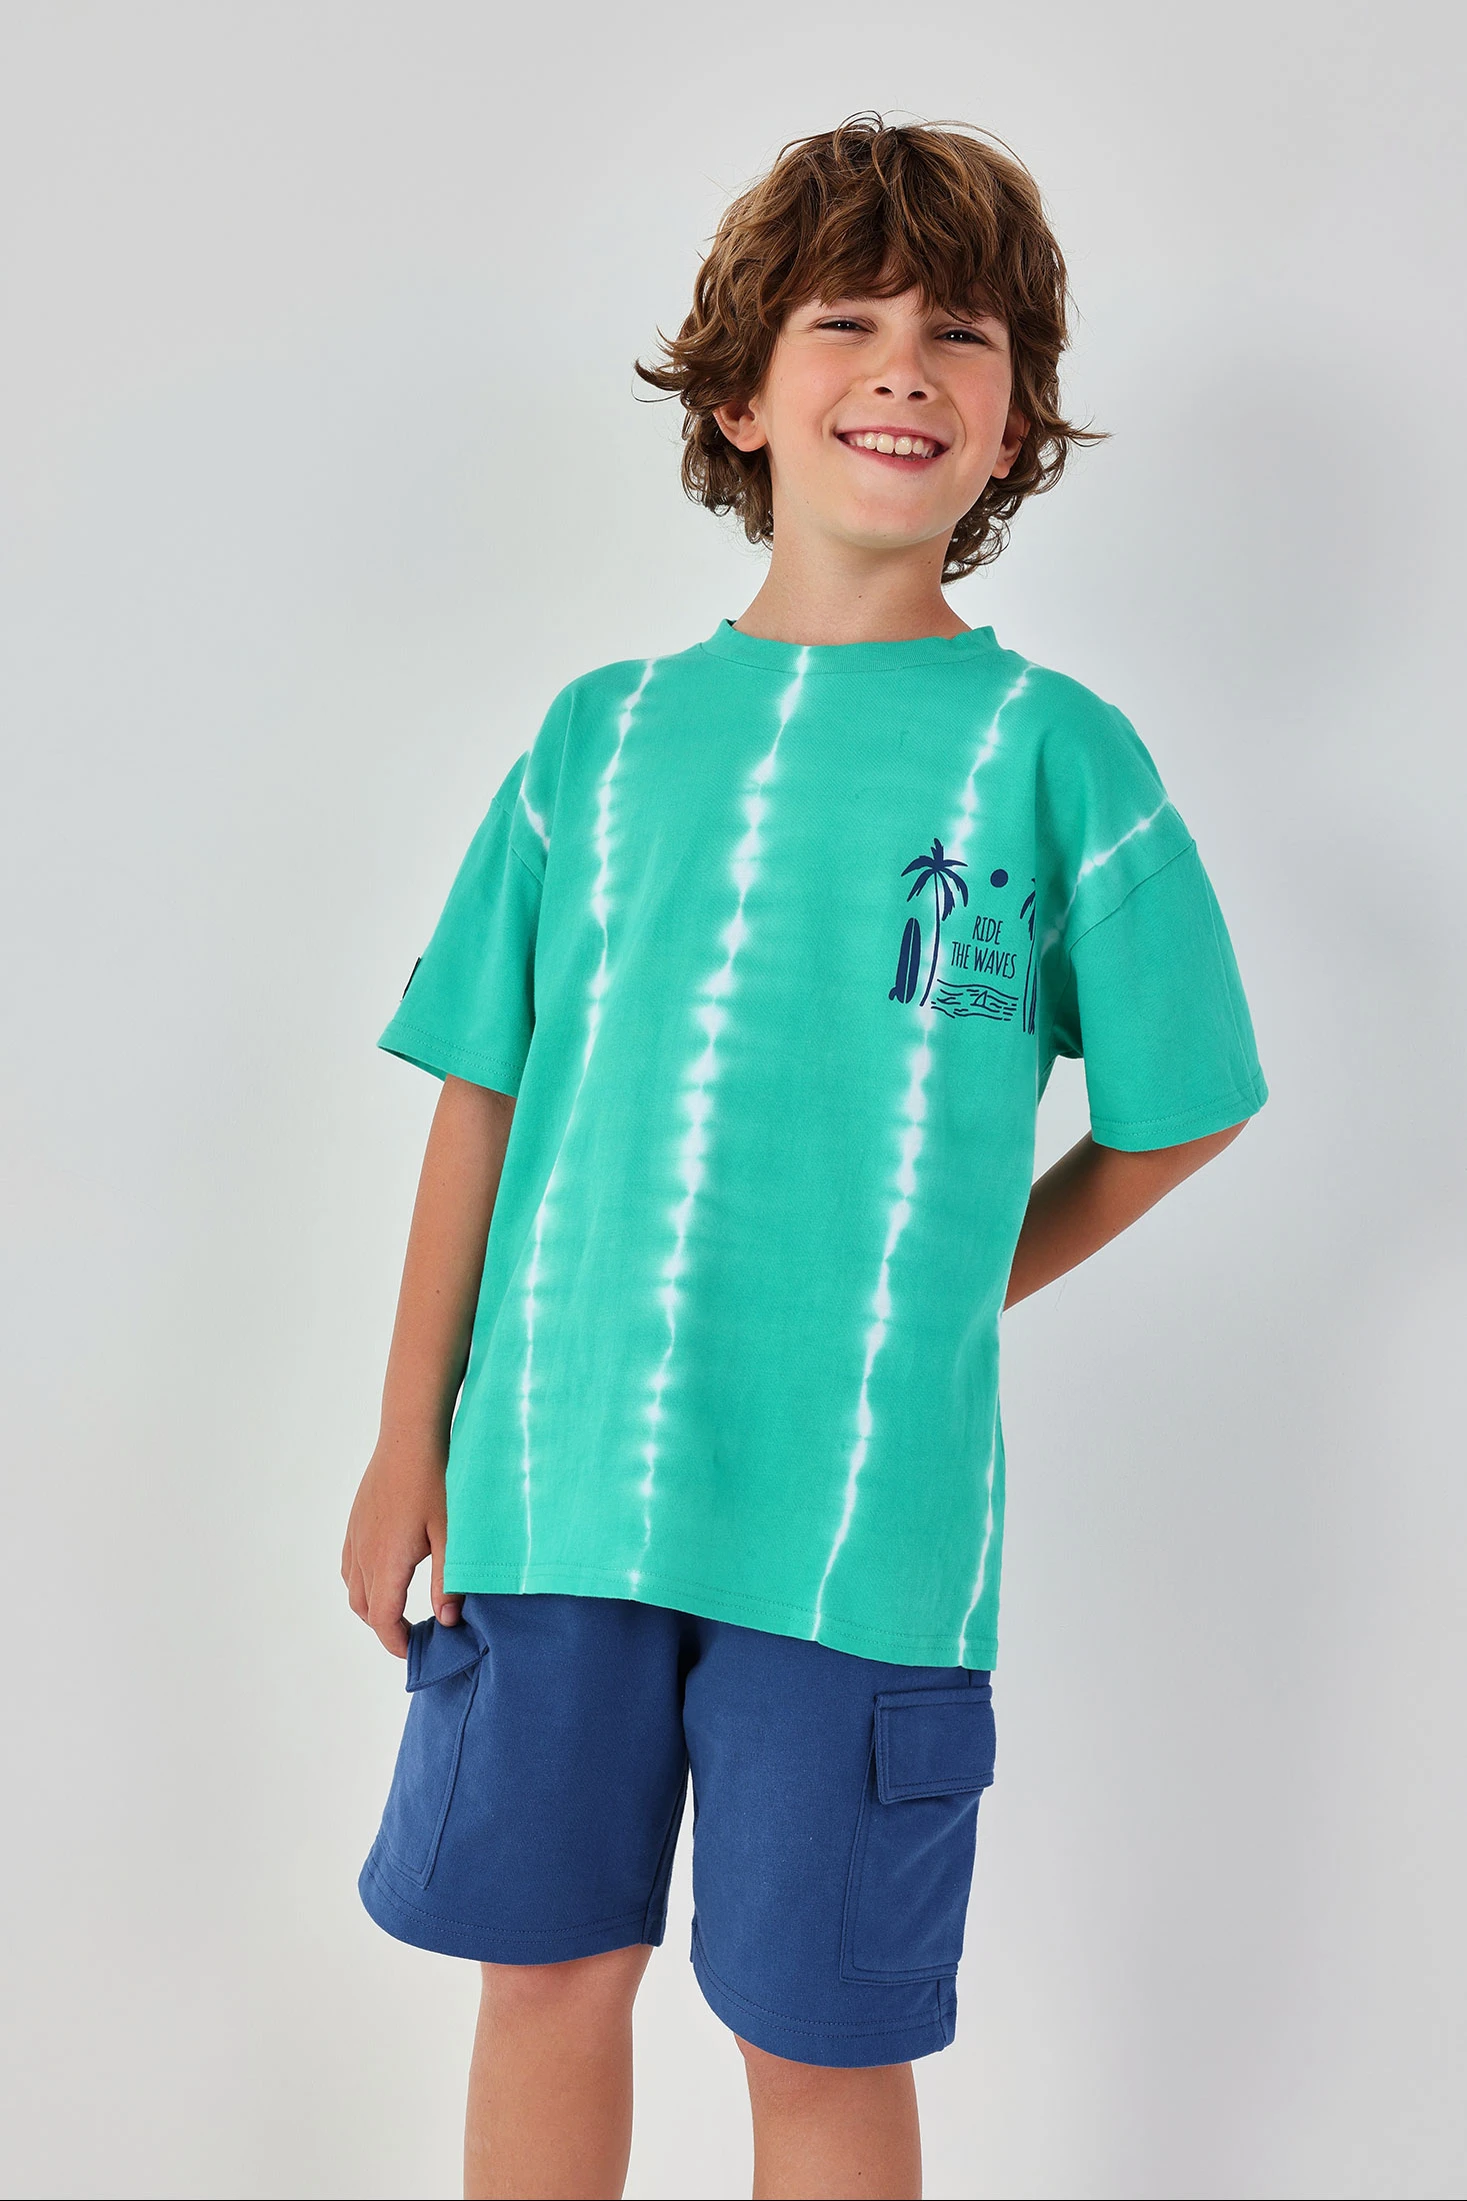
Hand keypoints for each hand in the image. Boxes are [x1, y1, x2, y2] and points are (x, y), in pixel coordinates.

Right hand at [341, 1436, 462, 1656]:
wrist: (410, 1437)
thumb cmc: (437, 1482)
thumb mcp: (452, 1535)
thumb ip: (448, 1581)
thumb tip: (448, 1621)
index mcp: (387, 1562)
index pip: (383, 1620)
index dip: (397, 1643)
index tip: (416, 1651)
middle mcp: (364, 1553)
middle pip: (365, 1610)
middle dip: (387, 1629)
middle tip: (415, 1635)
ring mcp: (356, 1536)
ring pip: (354, 1589)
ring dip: (373, 1607)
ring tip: (402, 1610)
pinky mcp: (355, 1521)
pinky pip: (349, 1566)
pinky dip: (363, 1583)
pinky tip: (385, 1576)